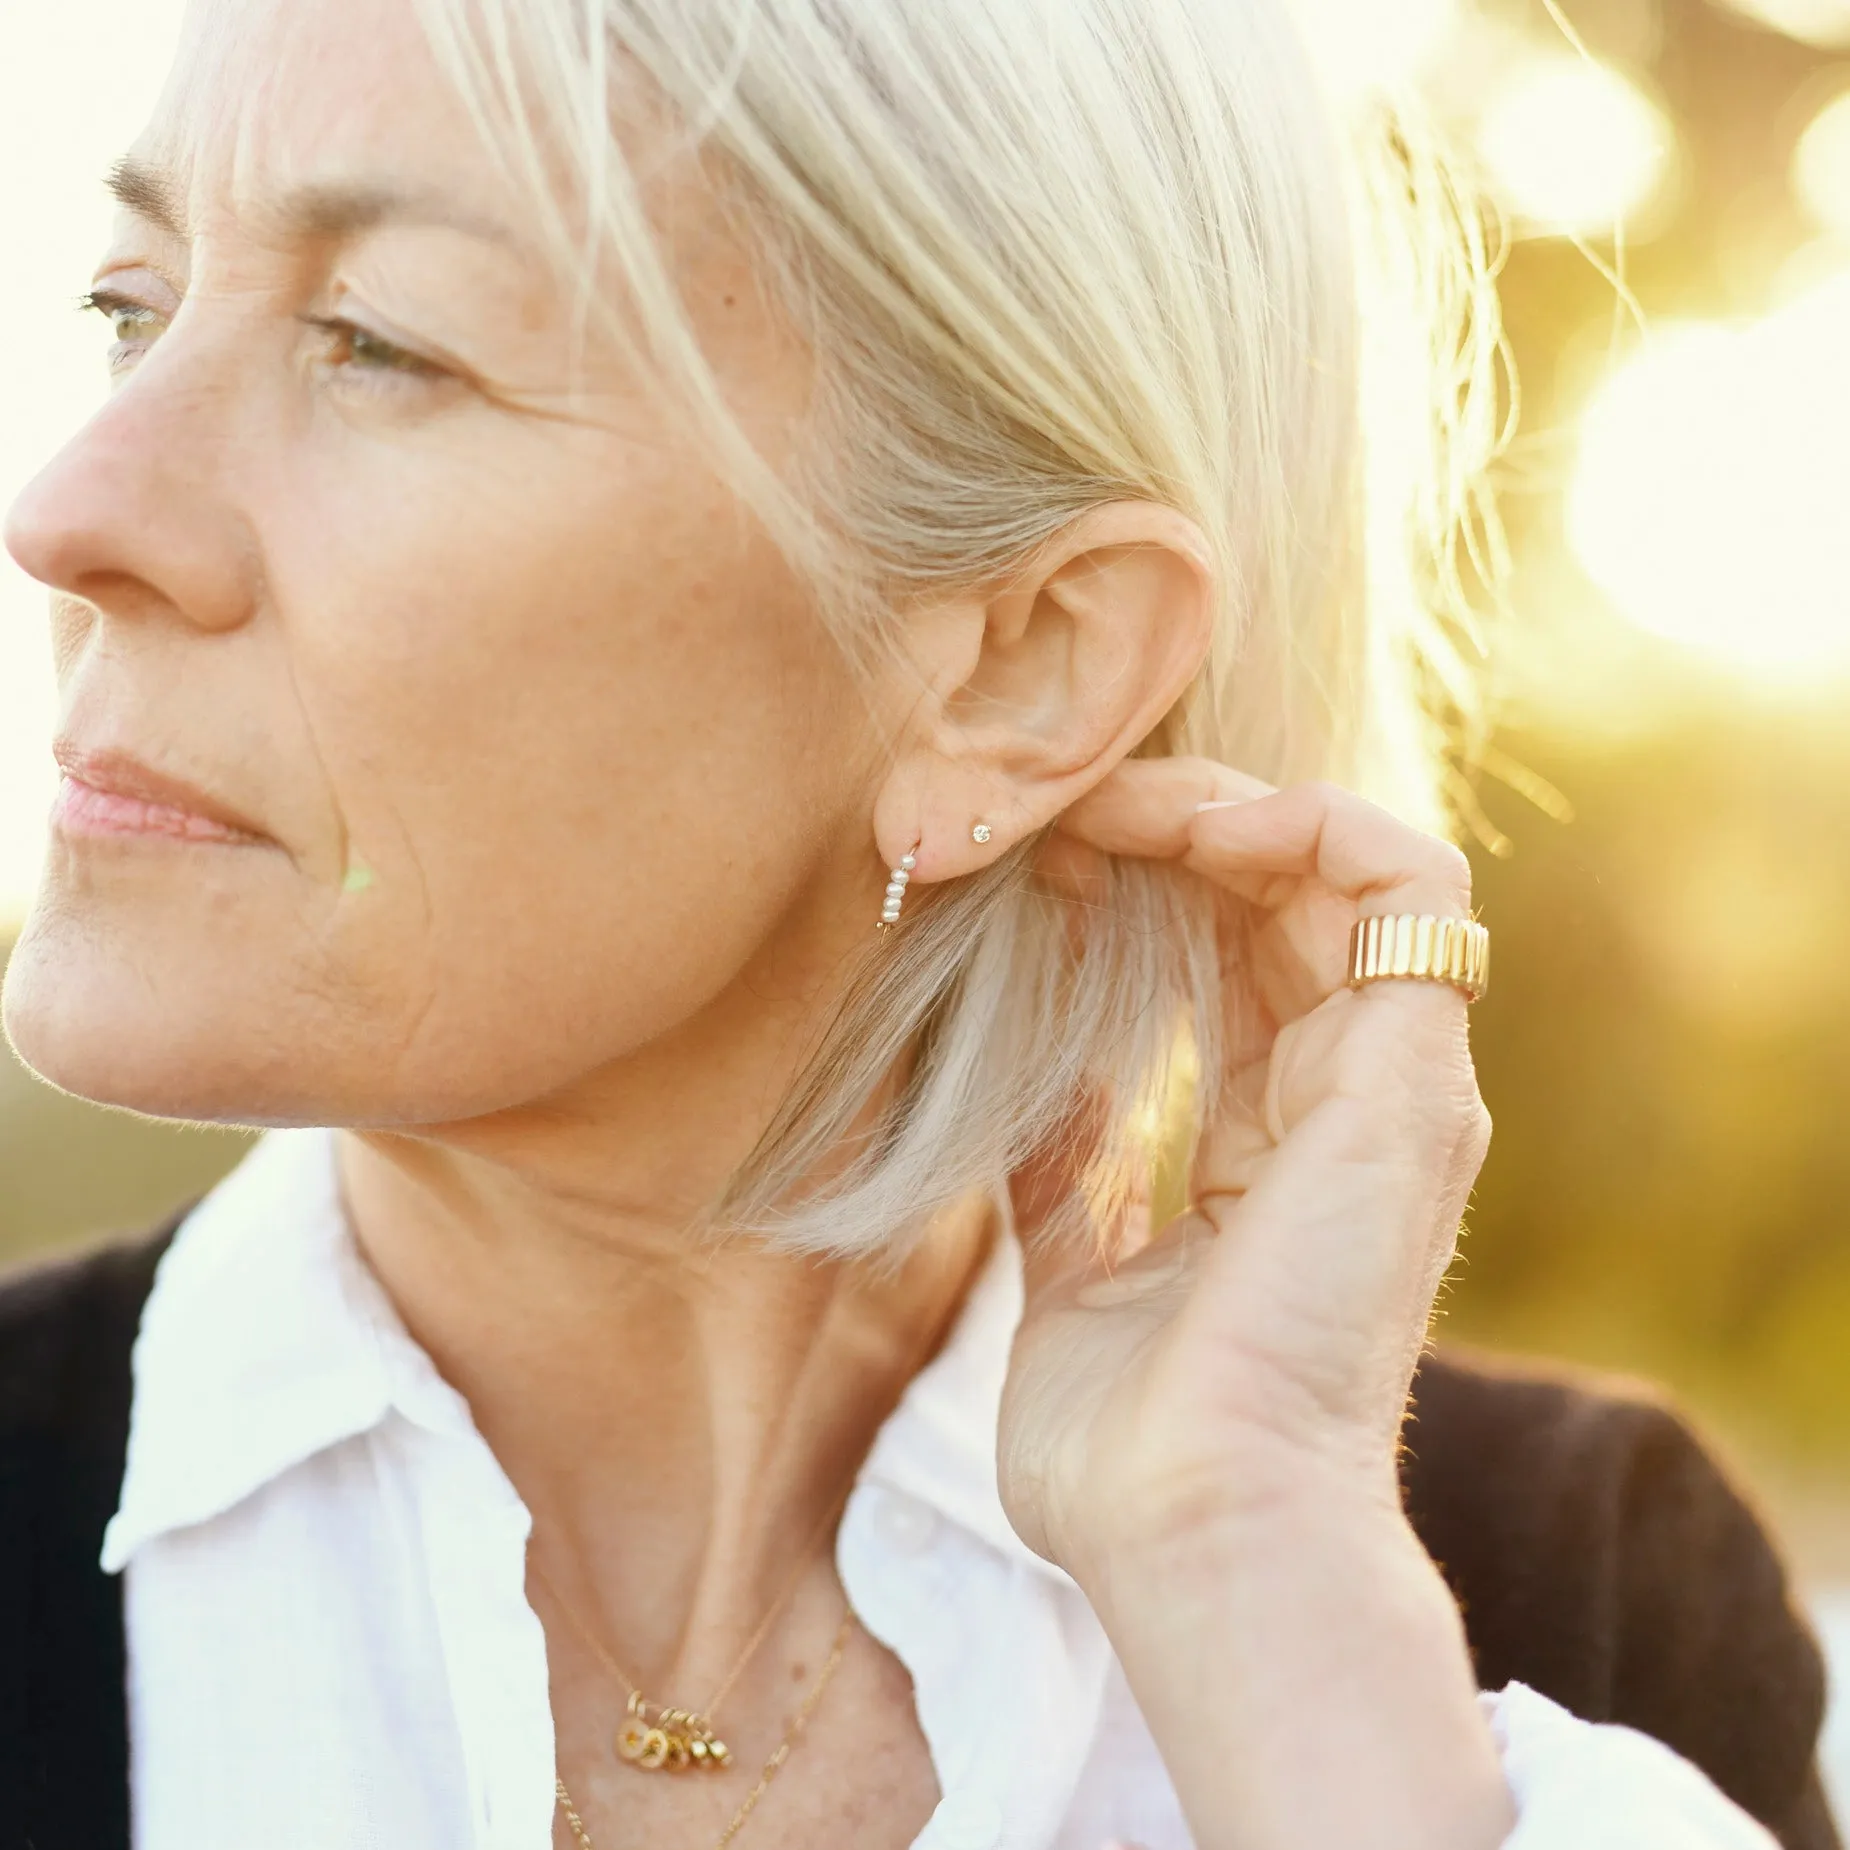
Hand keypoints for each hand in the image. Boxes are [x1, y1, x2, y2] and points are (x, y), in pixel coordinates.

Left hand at [994, 761, 1506, 1849]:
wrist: (1196, 1530)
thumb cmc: (1135, 1451)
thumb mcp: (1079, 1280)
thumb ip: (1073, 1181)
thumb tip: (1040, 1101)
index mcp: (1280, 1150)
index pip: (1233, 967)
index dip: (1141, 891)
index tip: (1032, 864)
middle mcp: (1349, 1102)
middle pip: (1282, 903)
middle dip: (1171, 830)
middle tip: (1060, 805)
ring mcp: (1391, 1084)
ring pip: (1346, 872)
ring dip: (1224, 808)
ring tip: (1112, 801)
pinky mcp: (1411, 1076)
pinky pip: (1410, 886)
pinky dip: (1309, 823)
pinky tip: (1191, 829)